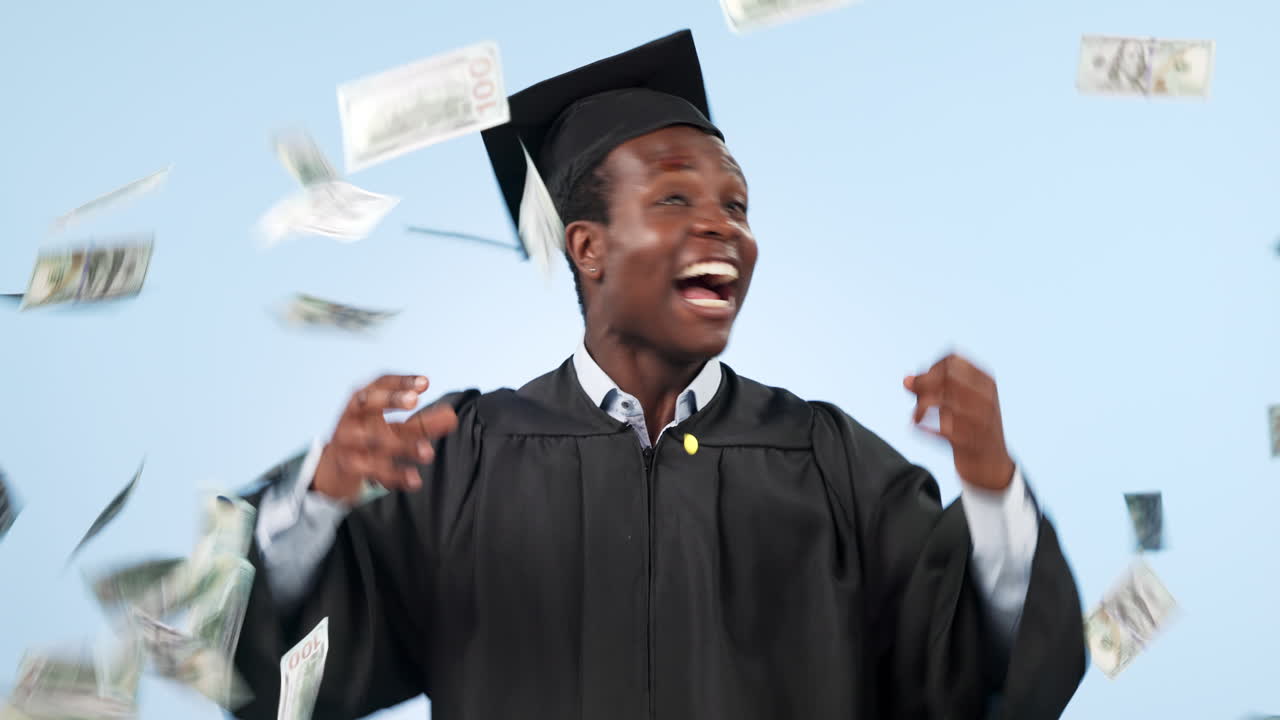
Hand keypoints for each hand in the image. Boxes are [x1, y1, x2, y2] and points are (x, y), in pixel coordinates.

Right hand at [314, 374, 458, 502]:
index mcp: (363, 401)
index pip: (380, 384)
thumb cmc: (369, 438)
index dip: (402, 382)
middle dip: (390, 399)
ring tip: (428, 452)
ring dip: (402, 445)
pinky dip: (394, 475)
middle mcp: (352, 416)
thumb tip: (452, 417)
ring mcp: (347, 440)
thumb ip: (423, 422)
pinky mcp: (347, 465)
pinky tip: (414, 479)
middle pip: (368, 402)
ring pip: (374, 439)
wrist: (335, 468)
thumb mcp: (395, 427)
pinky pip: (371, 468)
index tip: (425, 383)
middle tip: (415, 401)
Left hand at [903, 354, 1013, 490]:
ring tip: (915, 417)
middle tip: (916, 401)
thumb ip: (932, 390)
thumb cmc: (971, 429)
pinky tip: (918, 429)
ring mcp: (980, 419)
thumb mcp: (957, 404)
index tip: (924, 385)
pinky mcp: (971, 442)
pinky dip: (924, 429)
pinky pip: (941, 429)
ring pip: (941, 399)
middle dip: (923, 385)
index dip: (931, 369)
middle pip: (945, 375)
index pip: (953, 359)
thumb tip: (906, 380)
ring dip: (921, 408)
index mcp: (985, 382)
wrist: (992, 466)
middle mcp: (986, 397)